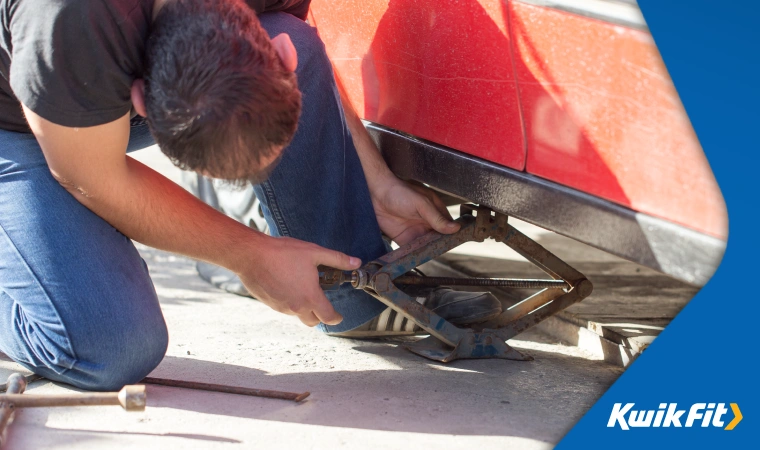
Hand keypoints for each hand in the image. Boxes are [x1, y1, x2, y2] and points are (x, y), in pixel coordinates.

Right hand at [234, 236, 360, 325]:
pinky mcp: (270, 304)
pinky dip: (290, 301)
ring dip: (303, 306)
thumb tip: (356, 262)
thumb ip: (337, 259)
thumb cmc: (283, 253)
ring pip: (297, 314)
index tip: (339, 315)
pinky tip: (287, 284)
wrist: (251, 255)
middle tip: (321, 300)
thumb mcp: (314, 252)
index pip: (328, 317)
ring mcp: (281, 307)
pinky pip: (284, 308)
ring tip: (302, 286)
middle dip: (320, 315)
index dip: (337, 318)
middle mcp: (296, 307)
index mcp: (310, 297)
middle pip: (313, 321)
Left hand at [371, 178, 460, 245]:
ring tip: (428, 254)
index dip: (451, 235)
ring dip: (427, 251)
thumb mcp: (422, 204)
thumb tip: (455, 228)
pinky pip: (412, 250)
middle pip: (438, 239)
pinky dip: (414, 254)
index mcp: (435, 211)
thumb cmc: (399, 191)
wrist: (375, 193)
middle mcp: (427, 223)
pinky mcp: (403, 239)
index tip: (453, 242)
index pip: (448, 226)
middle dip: (439, 246)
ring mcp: (416, 231)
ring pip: (426, 246)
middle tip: (440, 250)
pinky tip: (416, 257)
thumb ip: (437, 218)